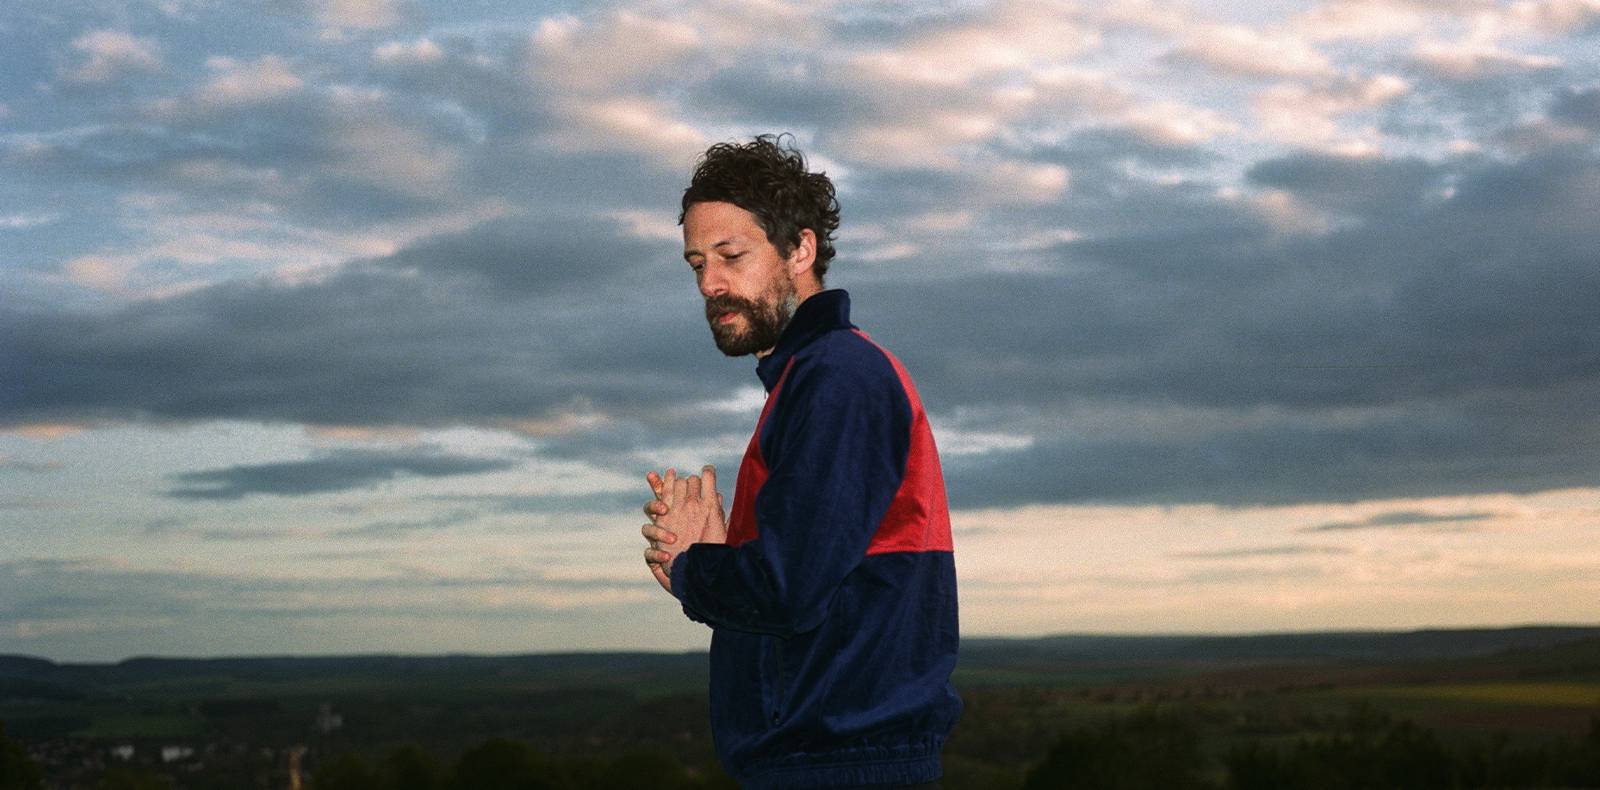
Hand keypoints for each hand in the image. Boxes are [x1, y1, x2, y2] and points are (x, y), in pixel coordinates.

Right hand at [640, 465, 726, 593]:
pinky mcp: (655, 559)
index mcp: (679, 514)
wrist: (703, 576)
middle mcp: (666, 526)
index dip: (665, 482)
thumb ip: (715, 508)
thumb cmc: (711, 548)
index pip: (668, 494)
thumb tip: (719, 495)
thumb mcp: (716, 526)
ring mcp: (658, 542)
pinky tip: (667, 557)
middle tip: (666, 509)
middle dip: (656, 504)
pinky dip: (656, 554)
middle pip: (652, 508)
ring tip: (673, 539)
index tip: (671, 473)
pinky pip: (648, 554)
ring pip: (646, 529)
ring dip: (658, 532)